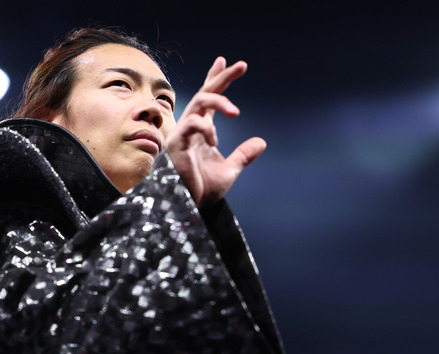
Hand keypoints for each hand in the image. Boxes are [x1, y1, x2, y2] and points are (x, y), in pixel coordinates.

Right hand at [165, 57, 265, 206]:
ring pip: (198, 102)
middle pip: (205, 93)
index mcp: (202, 130)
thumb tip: (261, 142)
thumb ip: (243, 155)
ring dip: (219, 101)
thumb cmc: (202, 189)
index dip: (216, 80)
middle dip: (222, 77)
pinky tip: (214, 142)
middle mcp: (191, 127)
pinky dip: (206, 128)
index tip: (225, 61)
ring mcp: (183, 133)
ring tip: (236, 112)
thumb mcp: (230, 170)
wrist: (189, 206)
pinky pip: (192, 123)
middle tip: (241, 65)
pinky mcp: (177, 143)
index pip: (209, 99)